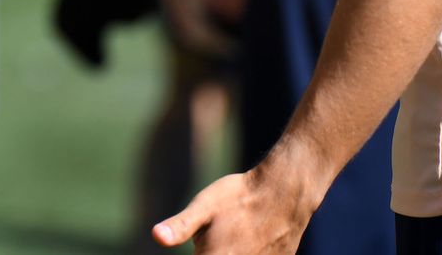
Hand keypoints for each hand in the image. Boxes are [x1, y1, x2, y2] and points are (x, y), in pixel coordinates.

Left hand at [153, 168, 316, 252]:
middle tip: (219, 229)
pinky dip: (247, 249)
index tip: (201, 241)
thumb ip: (180, 227)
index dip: (199, 251)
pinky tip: (249, 235)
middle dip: (209, 249)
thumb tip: (156, 236)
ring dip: (229, 249)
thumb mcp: (203, 207)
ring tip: (235, 229)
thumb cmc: (238, 197)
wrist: (284, 192)